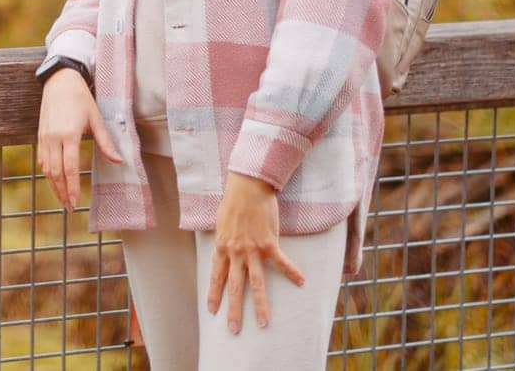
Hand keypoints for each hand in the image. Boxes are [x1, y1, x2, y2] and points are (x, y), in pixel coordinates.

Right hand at [36, 68, 122, 208]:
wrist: (60, 80)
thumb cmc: (81, 98)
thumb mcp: (96, 118)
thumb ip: (105, 142)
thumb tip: (119, 161)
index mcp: (69, 134)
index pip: (70, 168)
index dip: (72, 187)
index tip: (75, 202)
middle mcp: (54, 138)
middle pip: (56, 172)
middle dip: (62, 192)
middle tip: (69, 207)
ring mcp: (44, 137)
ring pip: (46, 169)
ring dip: (53, 186)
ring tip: (62, 199)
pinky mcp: (40, 135)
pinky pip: (41, 159)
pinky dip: (47, 173)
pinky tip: (54, 181)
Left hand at [206, 172, 305, 332]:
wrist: (247, 186)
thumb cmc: (233, 202)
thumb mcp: (221, 223)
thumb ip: (224, 239)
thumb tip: (223, 248)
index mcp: (222, 247)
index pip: (217, 276)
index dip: (215, 294)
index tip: (213, 311)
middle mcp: (236, 252)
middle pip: (235, 286)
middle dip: (233, 310)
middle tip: (233, 330)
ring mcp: (252, 249)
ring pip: (256, 282)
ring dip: (260, 304)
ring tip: (263, 322)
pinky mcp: (269, 242)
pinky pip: (281, 261)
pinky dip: (292, 272)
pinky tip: (301, 282)